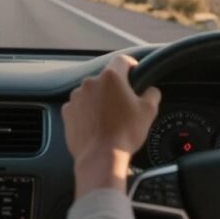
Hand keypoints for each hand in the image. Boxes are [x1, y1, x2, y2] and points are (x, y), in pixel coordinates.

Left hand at [62, 55, 160, 197]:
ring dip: (99, 100)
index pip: (122, 60)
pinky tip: (96, 125)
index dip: (131, 65)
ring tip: (108, 119)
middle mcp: (90, 82)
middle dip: (114, 88)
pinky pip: (79, 107)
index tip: (134, 72)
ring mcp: (76, 97)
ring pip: (91, 93)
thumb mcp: (148, 111)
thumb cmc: (126, 134)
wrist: (100, 158)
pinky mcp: (67, 112)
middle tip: (123, 104)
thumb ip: (152, 94)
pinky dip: (87, 112)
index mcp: (111, 77)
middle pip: (105, 79)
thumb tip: (150, 90)